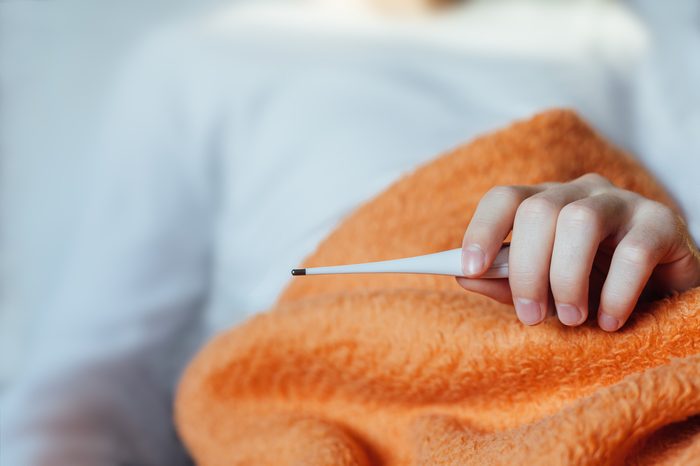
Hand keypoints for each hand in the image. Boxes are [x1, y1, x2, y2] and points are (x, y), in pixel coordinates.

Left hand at [457, 173, 699, 330]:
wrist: (663, 298)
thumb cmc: (593, 291)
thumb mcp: (543, 292)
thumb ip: (504, 283)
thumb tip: (463, 276)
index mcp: (546, 204)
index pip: (505, 199)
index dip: (482, 230)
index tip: (469, 268)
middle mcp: (580, 194)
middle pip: (538, 211)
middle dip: (527, 270)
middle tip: (531, 316)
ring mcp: (623, 202)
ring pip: (580, 222)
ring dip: (567, 278)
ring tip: (573, 318)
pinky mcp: (662, 222)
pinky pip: (632, 252)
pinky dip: (615, 292)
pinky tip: (611, 320)